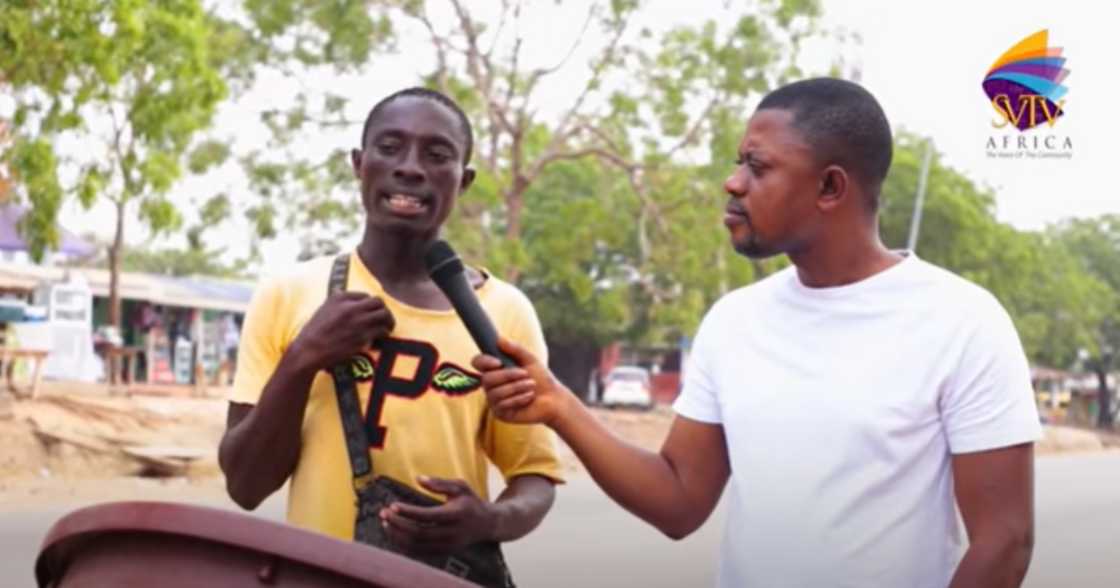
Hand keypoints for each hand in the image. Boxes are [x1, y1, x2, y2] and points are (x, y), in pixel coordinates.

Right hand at [293, 292, 394, 369]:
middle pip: (379, 302)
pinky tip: (379, 339)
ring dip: (388, 322)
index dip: (369, 304)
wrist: (310, 350)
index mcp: (341, 298)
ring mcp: (359, 322)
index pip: (365, 295)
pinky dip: (383, 335)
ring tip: (387, 328)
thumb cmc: (314, 330)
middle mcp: (352, 307)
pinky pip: (381, 332)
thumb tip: (341, 291)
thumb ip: (336, 299)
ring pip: (384, 316)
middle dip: (383, 310)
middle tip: (384, 318)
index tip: (370, 311)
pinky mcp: (363, 337)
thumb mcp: (324, 308)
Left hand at [378, 476, 496, 554]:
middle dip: (398, 524)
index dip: (409, 512)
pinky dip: (404, 545)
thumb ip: (439, 483)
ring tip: (385, 523)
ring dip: (398, 536)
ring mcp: (448, 545)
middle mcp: (452, 533)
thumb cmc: (470, 501)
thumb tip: (418, 478)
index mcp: (456, 514)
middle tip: (383, 513)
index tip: (392, 505)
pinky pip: (420, 552)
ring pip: (417, 546)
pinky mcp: (444, 552)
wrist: (487, 524)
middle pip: (419, 533)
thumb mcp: (460, 486)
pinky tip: (394, 533)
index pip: (428, 516)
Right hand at [471, 337, 572, 427]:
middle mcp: (491, 385)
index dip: (484, 362)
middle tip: (526, 374)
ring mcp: (494, 400)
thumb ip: (515, 349)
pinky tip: (529, 398)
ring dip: (517, 387)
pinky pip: (503, 405)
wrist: (553, 399)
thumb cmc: (541, 378)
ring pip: (496, 393)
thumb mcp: (530, 360)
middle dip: (508, 376)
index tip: (498, 362)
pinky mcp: (500, 413)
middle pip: (486, 379)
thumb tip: (499, 340)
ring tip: (531, 386)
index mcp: (495, 370)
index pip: (478, 363)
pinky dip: (519, 399)